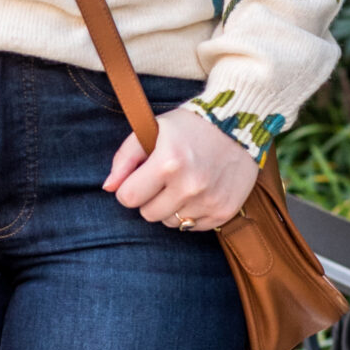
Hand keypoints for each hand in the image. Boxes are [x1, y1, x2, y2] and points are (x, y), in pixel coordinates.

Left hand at [103, 103, 258, 230]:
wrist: (240, 121)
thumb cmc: (191, 125)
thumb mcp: (153, 130)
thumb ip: (125, 158)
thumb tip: (108, 187)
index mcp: (167, 163)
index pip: (128, 198)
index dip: (130, 188)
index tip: (141, 177)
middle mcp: (189, 186)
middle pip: (148, 214)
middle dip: (151, 198)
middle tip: (165, 178)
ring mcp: (209, 201)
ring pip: (171, 223)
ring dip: (172, 207)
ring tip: (185, 183)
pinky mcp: (224, 211)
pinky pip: (194, 227)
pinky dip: (193, 212)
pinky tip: (201, 191)